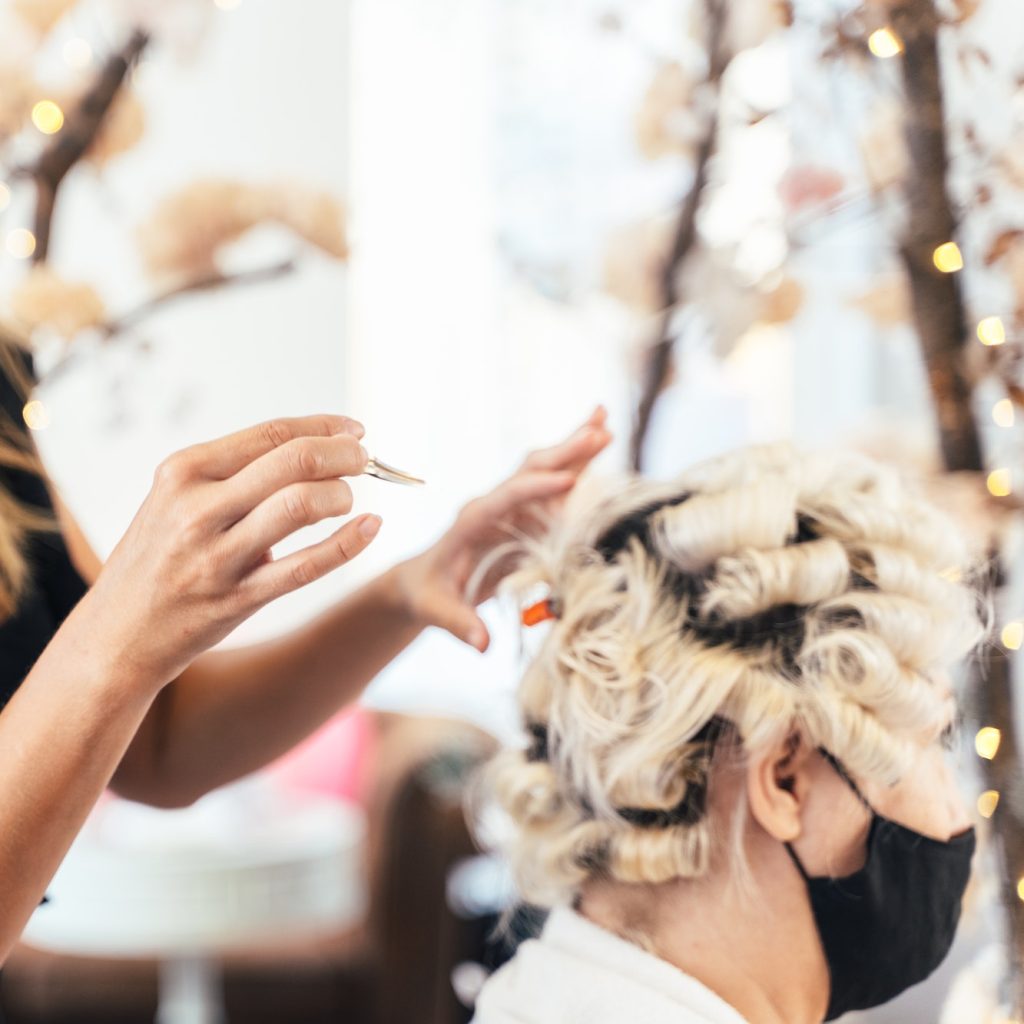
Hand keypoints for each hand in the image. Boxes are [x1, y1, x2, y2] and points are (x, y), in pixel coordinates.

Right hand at [81, 415, 380, 690]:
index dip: (324, 427)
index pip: (272, 434)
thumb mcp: (177, 499)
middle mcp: (198, 507)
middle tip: (365, 458)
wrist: (118, 632)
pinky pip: (307, 566)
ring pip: (301, 506)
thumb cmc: (159, 556)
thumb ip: (234, 472)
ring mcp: (217, 555)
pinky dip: (348, 543)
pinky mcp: (237, 598)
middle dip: (343, 454)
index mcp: (185, 472)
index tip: (355, 430)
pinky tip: (370, 528)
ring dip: (341, 495)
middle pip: (293, 462)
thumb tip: (312, 446)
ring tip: (350, 498)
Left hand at [395, 407, 611, 651]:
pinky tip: (602, 437)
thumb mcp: (437, 611)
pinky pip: (555, 482)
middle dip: (562, 452)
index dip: (534, 490)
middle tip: (596, 431)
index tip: (566, 482)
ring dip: (574, 446)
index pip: (503, 498)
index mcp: (471, 521)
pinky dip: (579, 461)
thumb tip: (482, 644)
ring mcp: (512, 505)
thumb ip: (459, 623)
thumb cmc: (429, 595)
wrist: (424, 582)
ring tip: (605, 421)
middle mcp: (493, 504)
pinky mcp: (526, 512)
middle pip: (529, 471)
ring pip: (545, 468)